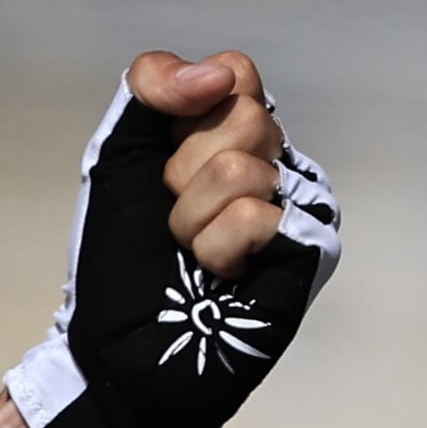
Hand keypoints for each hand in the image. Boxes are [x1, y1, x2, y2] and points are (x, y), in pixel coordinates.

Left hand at [0, 51, 336, 427]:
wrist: (117, 355)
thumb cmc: (116, 266)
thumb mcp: (116, 163)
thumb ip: (149, 91)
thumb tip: (214, 74)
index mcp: (228, 137)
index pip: (236, 72)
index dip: (184, 109)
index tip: (156, 168)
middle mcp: (274, 162)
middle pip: (241, 115)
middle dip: (181, 177)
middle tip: (171, 224)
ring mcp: (300, 203)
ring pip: (241, 168)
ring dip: (191, 221)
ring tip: (190, 257)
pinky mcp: (311, 247)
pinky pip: (258, 215)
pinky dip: (217, 249)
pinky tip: (220, 277)